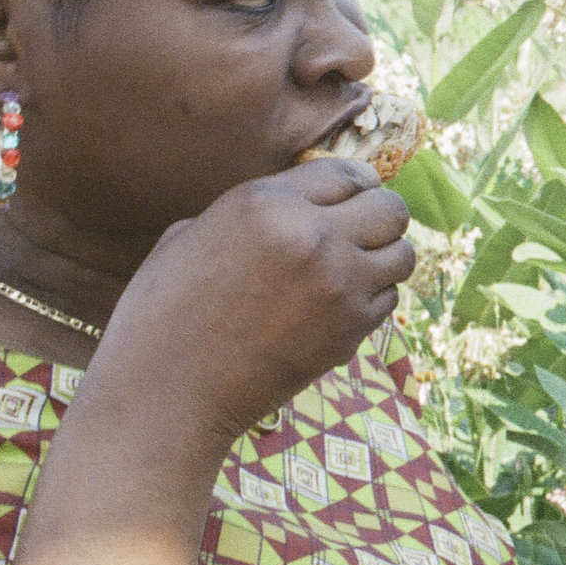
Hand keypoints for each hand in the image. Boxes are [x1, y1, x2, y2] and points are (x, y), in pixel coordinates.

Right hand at [91, 160, 414, 451]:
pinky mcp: (351, 329)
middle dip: (382, 217)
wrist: (166, 391)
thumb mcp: (191, 236)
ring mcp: (338, 284)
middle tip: (364, 233)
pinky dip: (373, 300)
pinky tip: (340, 308)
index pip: (346, 173)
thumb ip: (250, 212)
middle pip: (391, 209)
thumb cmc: (162, 314)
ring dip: (384, 259)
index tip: (357, 194)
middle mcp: (311, 235)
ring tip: (356, 270)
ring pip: (403, 255)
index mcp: (265, 202)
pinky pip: (389, 300)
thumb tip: (294, 202)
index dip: (356, 183)